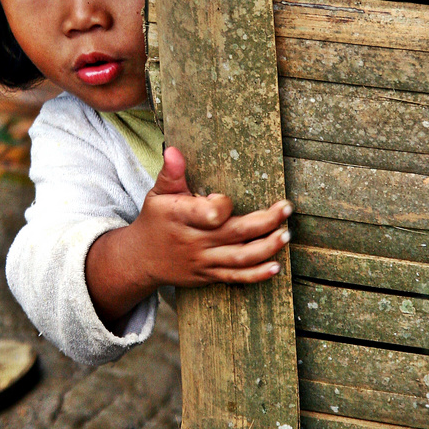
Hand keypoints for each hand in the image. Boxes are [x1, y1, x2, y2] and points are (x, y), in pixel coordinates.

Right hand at [86, 147, 292, 326]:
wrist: (141, 259)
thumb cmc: (155, 220)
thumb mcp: (157, 194)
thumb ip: (171, 173)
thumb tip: (174, 150)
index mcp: (181, 217)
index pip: (209, 213)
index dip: (222, 204)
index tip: (224, 197)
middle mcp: (194, 241)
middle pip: (235, 233)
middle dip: (265, 222)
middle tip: (286, 209)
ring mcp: (203, 261)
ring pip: (240, 257)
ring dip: (267, 247)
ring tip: (286, 234)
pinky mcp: (208, 275)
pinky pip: (235, 278)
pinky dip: (257, 275)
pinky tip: (276, 267)